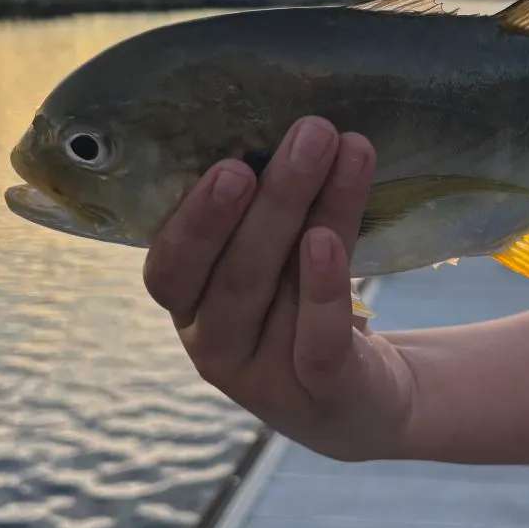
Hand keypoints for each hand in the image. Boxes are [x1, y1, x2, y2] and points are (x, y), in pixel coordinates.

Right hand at [142, 117, 413, 461]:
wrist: (360, 400)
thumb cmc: (303, 312)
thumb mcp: (274, 266)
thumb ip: (269, 215)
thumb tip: (290, 127)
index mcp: (189, 306)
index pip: (169, 268)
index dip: (193, 219)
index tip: (229, 163)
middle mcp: (213, 345)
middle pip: (230, 272)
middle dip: (271, 196)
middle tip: (309, 134)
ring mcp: (263, 378)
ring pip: (273, 293)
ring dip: (308, 215)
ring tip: (340, 154)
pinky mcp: (320, 392)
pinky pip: (316, 341)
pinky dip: (321, 288)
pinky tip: (328, 240)